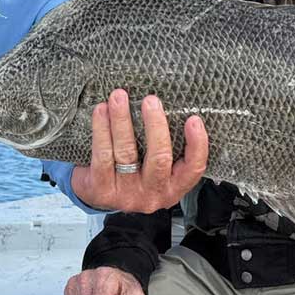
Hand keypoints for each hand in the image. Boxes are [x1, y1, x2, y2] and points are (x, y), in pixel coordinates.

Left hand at [70, 89, 207, 212]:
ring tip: (119, 97)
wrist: (98, 197)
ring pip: (127, 153)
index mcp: (173, 187)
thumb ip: (164, 146)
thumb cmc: (132, 174)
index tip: (193, 119)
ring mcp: (127, 194)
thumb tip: (170, 106)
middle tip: (150, 100)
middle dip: (156, 125)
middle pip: (159, 158)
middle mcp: (153, 193)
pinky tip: (101, 110)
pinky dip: (101, 129)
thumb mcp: (155, 169)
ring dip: (122, 120)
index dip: (197, 144)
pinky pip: (103, 155)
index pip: (193, 169)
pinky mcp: (102, 190)